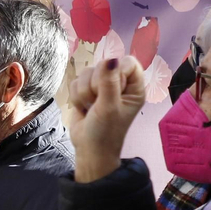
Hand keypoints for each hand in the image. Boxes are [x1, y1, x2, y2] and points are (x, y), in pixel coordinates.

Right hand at [68, 56, 147, 182]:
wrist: (88, 150)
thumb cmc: (104, 133)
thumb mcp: (109, 108)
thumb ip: (109, 83)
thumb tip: (110, 59)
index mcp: (134, 87)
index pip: (128, 62)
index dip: (116, 72)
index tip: (111, 90)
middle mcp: (120, 84)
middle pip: (104, 64)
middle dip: (95, 85)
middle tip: (98, 103)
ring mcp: (102, 86)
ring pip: (86, 72)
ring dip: (84, 93)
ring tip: (91, 108)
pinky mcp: (86, 90)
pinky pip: (76, 80)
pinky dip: (76, 96)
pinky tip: (83, 108)